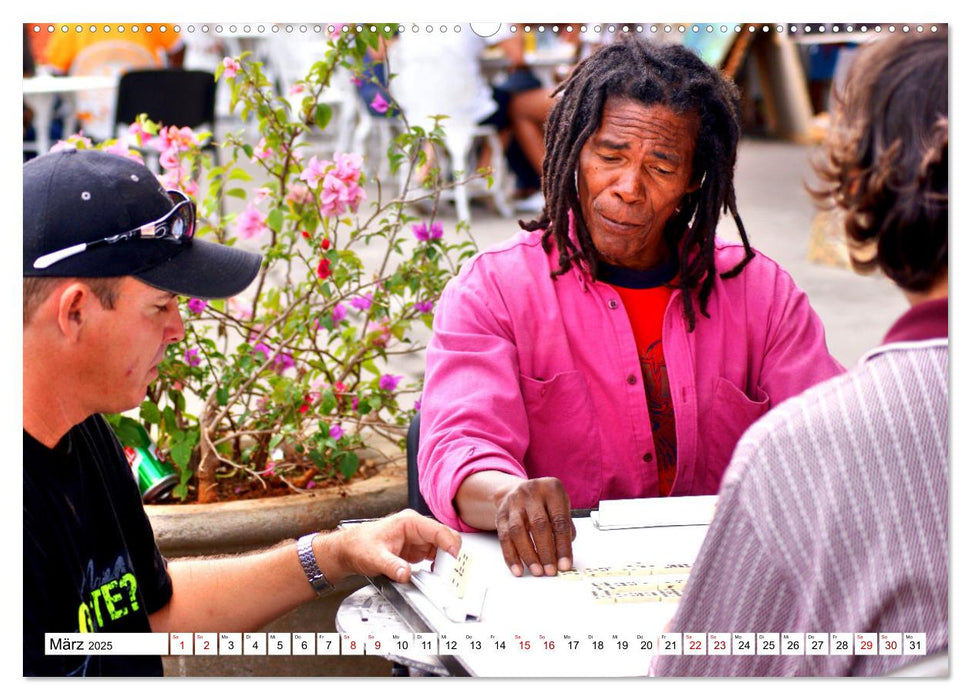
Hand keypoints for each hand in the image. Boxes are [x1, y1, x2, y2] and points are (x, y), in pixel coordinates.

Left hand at [328, 509, 461, 583]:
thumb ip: (392, 566)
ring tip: (447, 575)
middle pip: (444, 538)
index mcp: (410, 522)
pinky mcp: (416, 550)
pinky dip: (439, 565)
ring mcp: (418, 539)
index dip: (450, 543)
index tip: (454, 558)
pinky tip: (437, 574)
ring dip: (446, 561)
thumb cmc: (359, 546)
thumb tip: (405, 574)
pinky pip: (434, 556)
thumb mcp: (375, 557)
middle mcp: (416, 528)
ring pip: (441, 548)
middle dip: (452, 553)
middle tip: (453, 571)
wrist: (349, 550)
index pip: (438, 530)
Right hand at [495, 477, 575, 576]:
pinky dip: (511, 556)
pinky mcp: (501, 513)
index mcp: (552, 489)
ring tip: (536, 571)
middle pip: (538, 525)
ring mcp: (514, 502)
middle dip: (545, 552)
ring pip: (518, 531)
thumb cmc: (545, 503)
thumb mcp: (560, 506)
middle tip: (550, 571)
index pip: (559, 521)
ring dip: (528, 555)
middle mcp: (531, 492)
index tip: (565, 565)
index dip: (563, 546)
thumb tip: (564, 557)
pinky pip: (504, 537)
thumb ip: (565, 528)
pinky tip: (518, 569)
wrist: (518, 490)